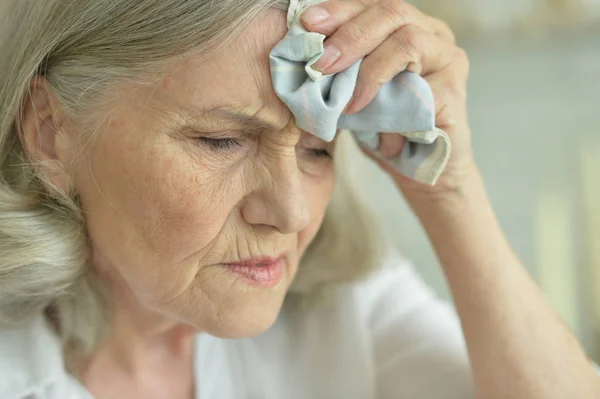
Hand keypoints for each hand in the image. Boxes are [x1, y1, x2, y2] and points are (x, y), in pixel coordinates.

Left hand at [302, 0, 475, 201]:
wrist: (417, 167)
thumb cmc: (384, 127)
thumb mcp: (355, 91)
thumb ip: (340, 69)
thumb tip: (303, 56)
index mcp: (406, 26)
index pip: (371, 6)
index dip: (339, 11)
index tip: (307, 23)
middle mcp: (432, 34)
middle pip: (391, 12)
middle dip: (349, 35)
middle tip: (321, 63)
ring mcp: (447, 59)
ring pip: (407, 39)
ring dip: (366, 65)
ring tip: (341, 94)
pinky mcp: (453, 91)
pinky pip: (419, 85)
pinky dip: (385, 98)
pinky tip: (360, 111)